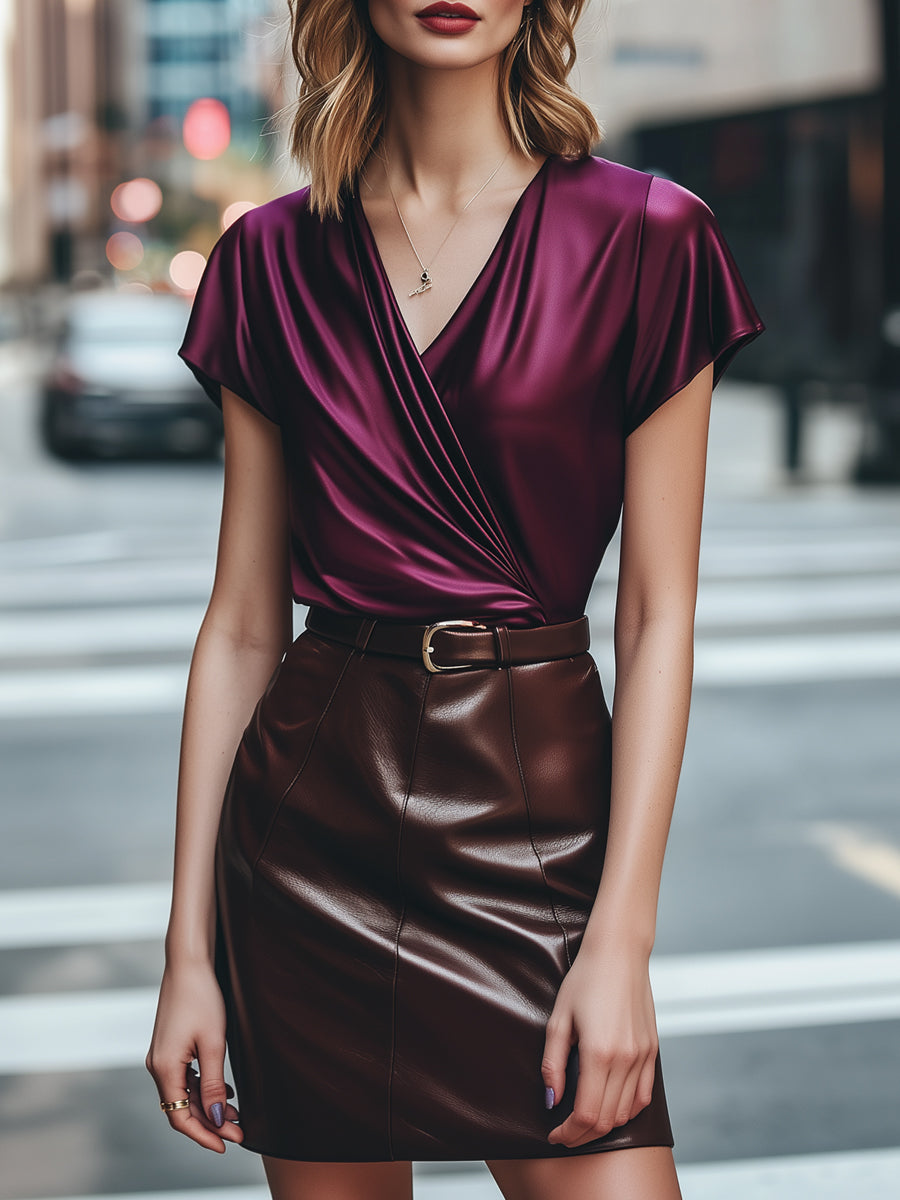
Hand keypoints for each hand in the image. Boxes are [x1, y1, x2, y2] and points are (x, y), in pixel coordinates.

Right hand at [145, 958, 243, 1152]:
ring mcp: (161, 1056)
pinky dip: (203, 1089)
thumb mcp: (213, 1044)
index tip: (227, 1145)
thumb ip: (213, 1085)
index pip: (180, 1117)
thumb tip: (215, 1120)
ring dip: (208, 1107)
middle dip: (210, 1123)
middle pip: (182, 1108)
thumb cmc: (202, 998)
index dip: (203, 1135)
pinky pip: (184, 1078)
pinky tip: (224, 1092)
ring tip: (237, 1114)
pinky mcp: (169, 1047)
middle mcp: (157, 1066)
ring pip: (184, 1094)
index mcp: (164, 1068)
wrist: (189, 963)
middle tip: (240, 1130)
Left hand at [541, 938, 657, 1147]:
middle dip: (582, 1135)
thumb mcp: (558, 1019)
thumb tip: (551, 1099)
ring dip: (604, 1125)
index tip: (554, 1134)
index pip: (586, 1115)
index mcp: (599, 1053)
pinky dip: (627, 1110)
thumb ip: (552, 1063)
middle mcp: (626, 1059)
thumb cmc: (585, 980)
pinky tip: (610, 1106)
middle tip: (564, 1133)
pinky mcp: (653, 1051)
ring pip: (626, 1112)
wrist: (619, 952)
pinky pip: (644, 1096)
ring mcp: (643, 1056)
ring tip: (582, 1120)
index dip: (568, 1133)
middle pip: (607, 1120)